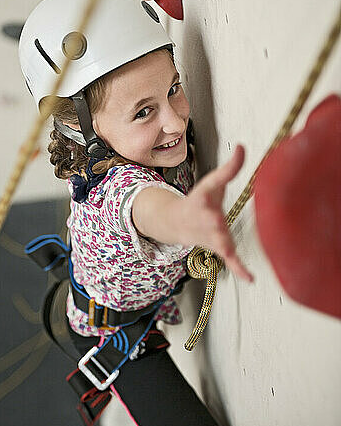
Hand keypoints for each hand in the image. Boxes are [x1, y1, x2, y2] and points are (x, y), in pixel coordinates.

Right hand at [177, 145, 253, 281]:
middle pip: (212, 220)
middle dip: (215, 221)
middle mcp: (205, 217)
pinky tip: (250, 278)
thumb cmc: (199, 201)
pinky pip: (229, 260)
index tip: (240, 151)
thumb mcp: (212, 183)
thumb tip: (243, 147)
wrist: (175, 223)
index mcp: (204, 196)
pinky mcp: (219, 247)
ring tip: (230, 252)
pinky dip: (239, 270)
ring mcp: (211, 235)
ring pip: (219, 242)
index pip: (216, 180)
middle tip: (217, 218)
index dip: (228, 168)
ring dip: (224, 246)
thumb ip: (230, 168)